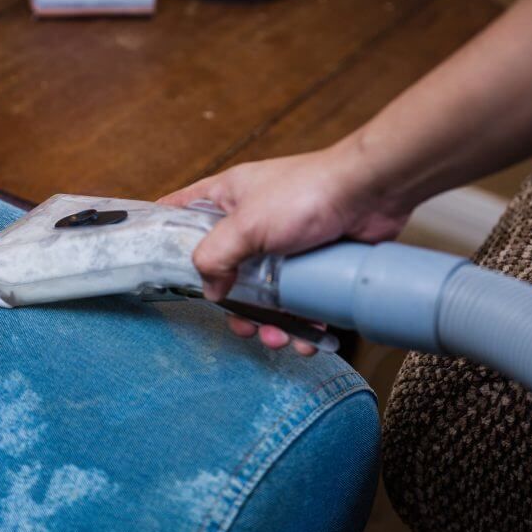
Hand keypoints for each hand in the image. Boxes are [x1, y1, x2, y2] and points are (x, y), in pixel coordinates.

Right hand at [159, 138, 409, 354]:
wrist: (372, 193)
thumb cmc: (308, 192)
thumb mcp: (247, 224)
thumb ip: (216, 256)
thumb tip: (210, 288)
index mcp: (227, 199)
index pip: (181, 211)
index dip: (167, 236)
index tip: (159, 266)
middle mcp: (252, 221)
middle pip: (225, 270)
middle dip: (234, 306)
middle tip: (242, 325)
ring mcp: (283, 244)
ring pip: (263, 294)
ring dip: (270, 324)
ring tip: (281, 339)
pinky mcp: (313, 262)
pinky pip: (299, 301)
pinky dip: (302, 323)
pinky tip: (308, 338)